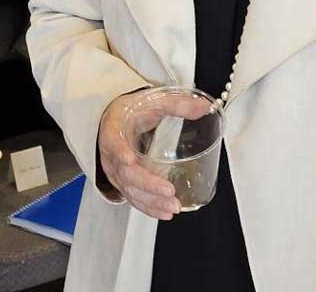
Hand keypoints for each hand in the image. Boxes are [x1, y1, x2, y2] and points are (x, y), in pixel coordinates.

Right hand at [96, 90, 213, 219]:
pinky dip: (148, 207)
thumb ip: (176, 104)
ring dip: (151, 201)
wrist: (115, 120)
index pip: (113, 141)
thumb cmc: (130, 112)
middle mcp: (112, 154)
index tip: (129, 159)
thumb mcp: (150, 102)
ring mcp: (116, 171)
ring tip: (172, 207)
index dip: (119, 151)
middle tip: (169, 192)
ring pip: (130, 190)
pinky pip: (133, 197)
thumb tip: (203, 107)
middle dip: (148, 185)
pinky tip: (164, 213)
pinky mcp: (124, 182)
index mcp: (113, 130)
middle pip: (125, 173)